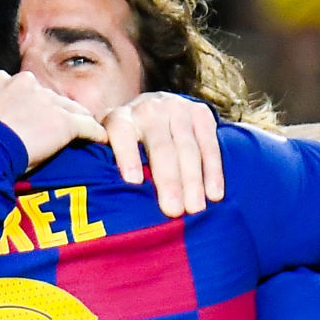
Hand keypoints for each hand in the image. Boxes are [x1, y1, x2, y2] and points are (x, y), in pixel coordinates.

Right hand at [0, 70, 106, 170]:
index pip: (22, 91)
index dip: (29, 107)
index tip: (31, 120)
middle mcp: (25, 83)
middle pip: (48, 98)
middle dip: (52, 113)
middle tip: (56, 131)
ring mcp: (46, 101)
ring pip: (68, 109)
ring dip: (75, 122)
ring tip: (85, 134)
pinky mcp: (62, 122)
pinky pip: (85, 126)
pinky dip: (94, 133)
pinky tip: (101, 140)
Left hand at [101, 92, 223, 217]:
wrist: (153, 111)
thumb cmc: (126, 147)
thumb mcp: (108, 150)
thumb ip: (105, 167)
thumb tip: (107, 203)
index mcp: (120, 118)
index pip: (122, 133)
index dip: (127, 156)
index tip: (133, 182)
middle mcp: (148, 109)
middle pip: (161, 147)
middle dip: (168, 180)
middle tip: (173, 211)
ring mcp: (177, 108)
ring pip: (188, 147)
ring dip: (193, 180)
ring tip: (195, 208)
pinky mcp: (200, 112)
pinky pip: (210, 144)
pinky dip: (213, 171)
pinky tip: (214, 194)